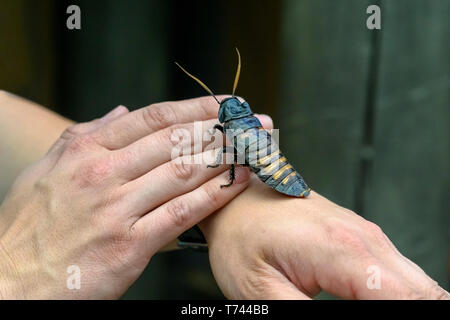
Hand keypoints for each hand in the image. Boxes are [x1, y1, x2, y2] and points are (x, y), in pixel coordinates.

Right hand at [0, 96, 268, 298]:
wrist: (10, 283)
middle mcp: (104, 174)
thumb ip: (83, 136)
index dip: (195, 108)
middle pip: (175, 141)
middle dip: (221, 128)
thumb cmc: (28, 228)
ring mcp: (118, 209)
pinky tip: (237, 183)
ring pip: (183, 172)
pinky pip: (181, 213)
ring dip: (225, 157)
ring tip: (253, 147)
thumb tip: (120, 113)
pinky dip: (214, 196)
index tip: (225, 103)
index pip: (153, 119)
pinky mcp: (129, 245)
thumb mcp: (46, 171)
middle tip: (254, 122)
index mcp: (86, 152)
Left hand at [201, 177, 449, 299]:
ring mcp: (367, 235)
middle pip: (425, 293)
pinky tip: (373, 301)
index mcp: (343, 250)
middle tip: (355, 310)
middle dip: (412, 312)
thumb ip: (302, 315)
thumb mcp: (261, 293)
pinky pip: (398, 275)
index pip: (408, 300)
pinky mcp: (362, 238)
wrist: (235, 197)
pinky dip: (397, 295)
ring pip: (418, 284)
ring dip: (406, 303)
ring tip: (356, 304)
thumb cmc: (239, 238)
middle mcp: (365, 238)